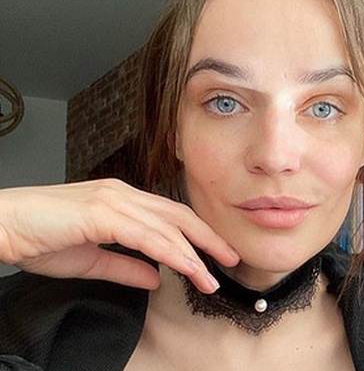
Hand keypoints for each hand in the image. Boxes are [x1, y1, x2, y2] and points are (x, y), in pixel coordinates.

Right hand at [0, 179, 239, 292]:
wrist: (2, 225)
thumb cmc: (38, 238)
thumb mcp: (92, 259)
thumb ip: (127, 266)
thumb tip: (157, 277)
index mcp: (121, 201)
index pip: (170, 216)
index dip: (196, 235)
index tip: (216, 254)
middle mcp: (122, 195)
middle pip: (178, 216)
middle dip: (208, 238)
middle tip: (231, 258)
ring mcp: (114, 201)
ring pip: (167, 227)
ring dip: (194, 253)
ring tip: (212, 276)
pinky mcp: (102, 212)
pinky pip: (146, 236)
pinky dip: (171, 253)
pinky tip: (187, 268)